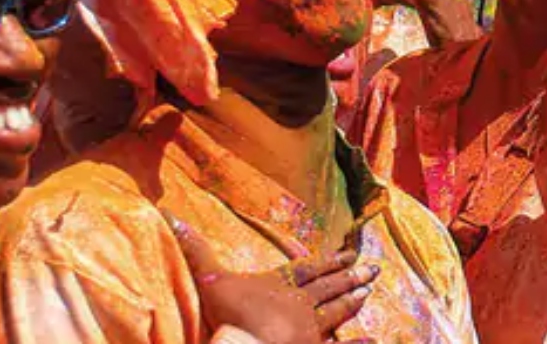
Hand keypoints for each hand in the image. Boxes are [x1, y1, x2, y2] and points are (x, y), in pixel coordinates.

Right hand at [168, 213, 378, 342]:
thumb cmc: (227, 317)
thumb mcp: (211, 280)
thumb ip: (196, 251)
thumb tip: (172, 216)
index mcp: (281, 285)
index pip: (309, 269)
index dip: (329, 261)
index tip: (349, 253)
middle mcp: (301, 304)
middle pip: (329, 287)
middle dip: (350, 277)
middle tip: (372, 269)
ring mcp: (310, 331)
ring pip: (337, 312)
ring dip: (352, 301)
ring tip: (367, 293)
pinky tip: (373, 340)